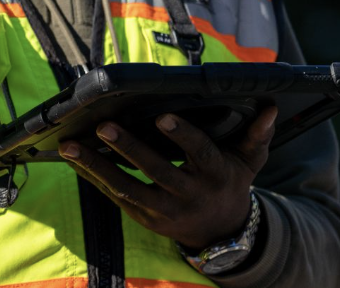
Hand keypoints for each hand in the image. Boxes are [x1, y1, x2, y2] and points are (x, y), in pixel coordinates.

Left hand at [59, 105, 276, 249]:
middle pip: (156, 170)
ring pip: (127, 188)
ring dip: (96, 166)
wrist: (220, 231)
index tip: (162, 116)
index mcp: (215, 173)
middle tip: (104, 126)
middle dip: (129, 148)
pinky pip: (115, 197)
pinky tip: (72, 158)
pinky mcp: (144, 217)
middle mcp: (189, 194)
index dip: (182, 135)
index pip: (199, 152)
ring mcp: (164, 210)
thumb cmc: (229, 181)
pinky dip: (92, 177)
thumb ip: (256, 135)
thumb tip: (270, 107)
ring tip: (70, 146)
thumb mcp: (247, 161)